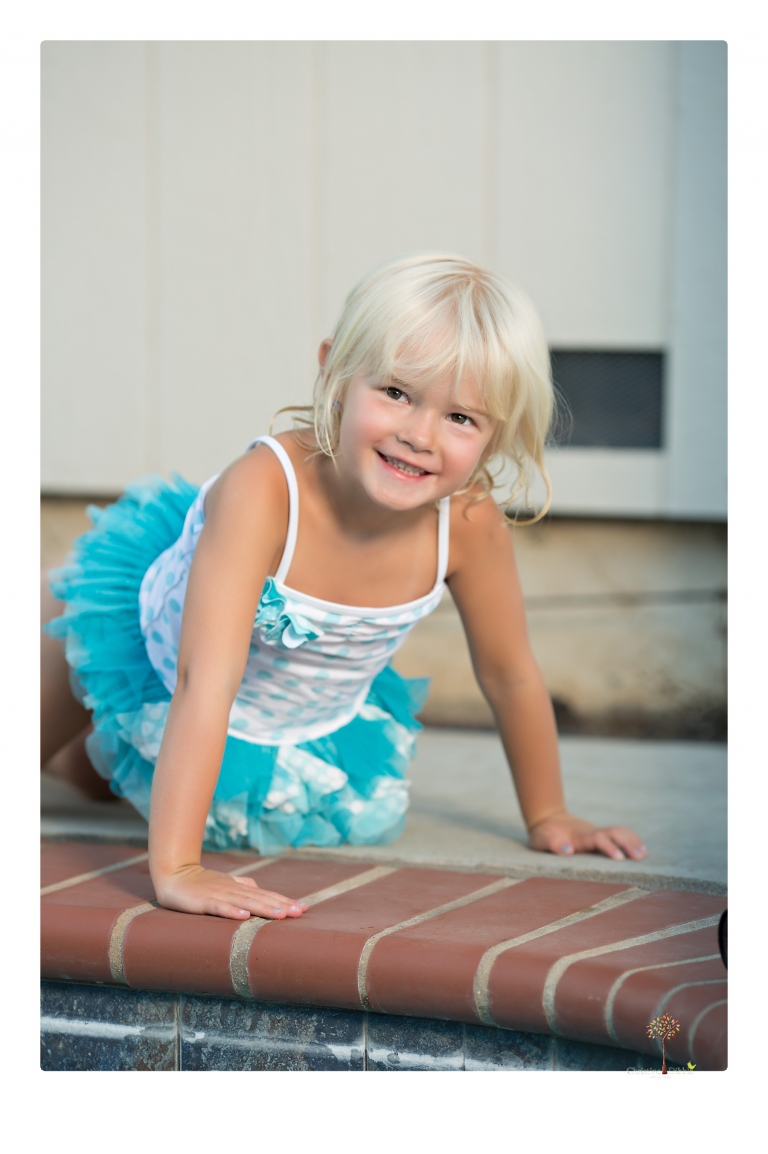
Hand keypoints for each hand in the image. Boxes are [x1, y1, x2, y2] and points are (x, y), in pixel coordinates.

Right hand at [153, 864, 309, 920]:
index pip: (266, 895)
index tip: (303, 908)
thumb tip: (258, 887)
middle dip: (282, 906)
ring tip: (282, 916)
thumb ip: (241, 884)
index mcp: (239, 888)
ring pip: (246, 903)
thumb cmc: (201, 882)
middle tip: (300, 913)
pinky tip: (245, 917)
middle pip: (262, 899)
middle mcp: (233, 890)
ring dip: (265, 909)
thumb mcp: (224, 883)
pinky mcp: (204, 902)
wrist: (174, 874)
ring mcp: (219, 895)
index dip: (284, 901)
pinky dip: (233, 912)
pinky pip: (220, 908)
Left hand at [528, 811, 647, 860]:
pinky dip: (631, 838)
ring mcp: (597, 832)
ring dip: (632, 840)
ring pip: (618, 832)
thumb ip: (551, 844)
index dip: (609, 847)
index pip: (597, 839)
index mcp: (578, 837)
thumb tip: (568, 850)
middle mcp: (591, 833)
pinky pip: (619, 833)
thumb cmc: (543, 834)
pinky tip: (642, 849)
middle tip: (640, 858)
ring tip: (645, 854)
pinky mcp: (600, 835)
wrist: (547, 818)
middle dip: (627, 843)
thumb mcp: (540, 840)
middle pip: (613, 833)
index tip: (620, 859)